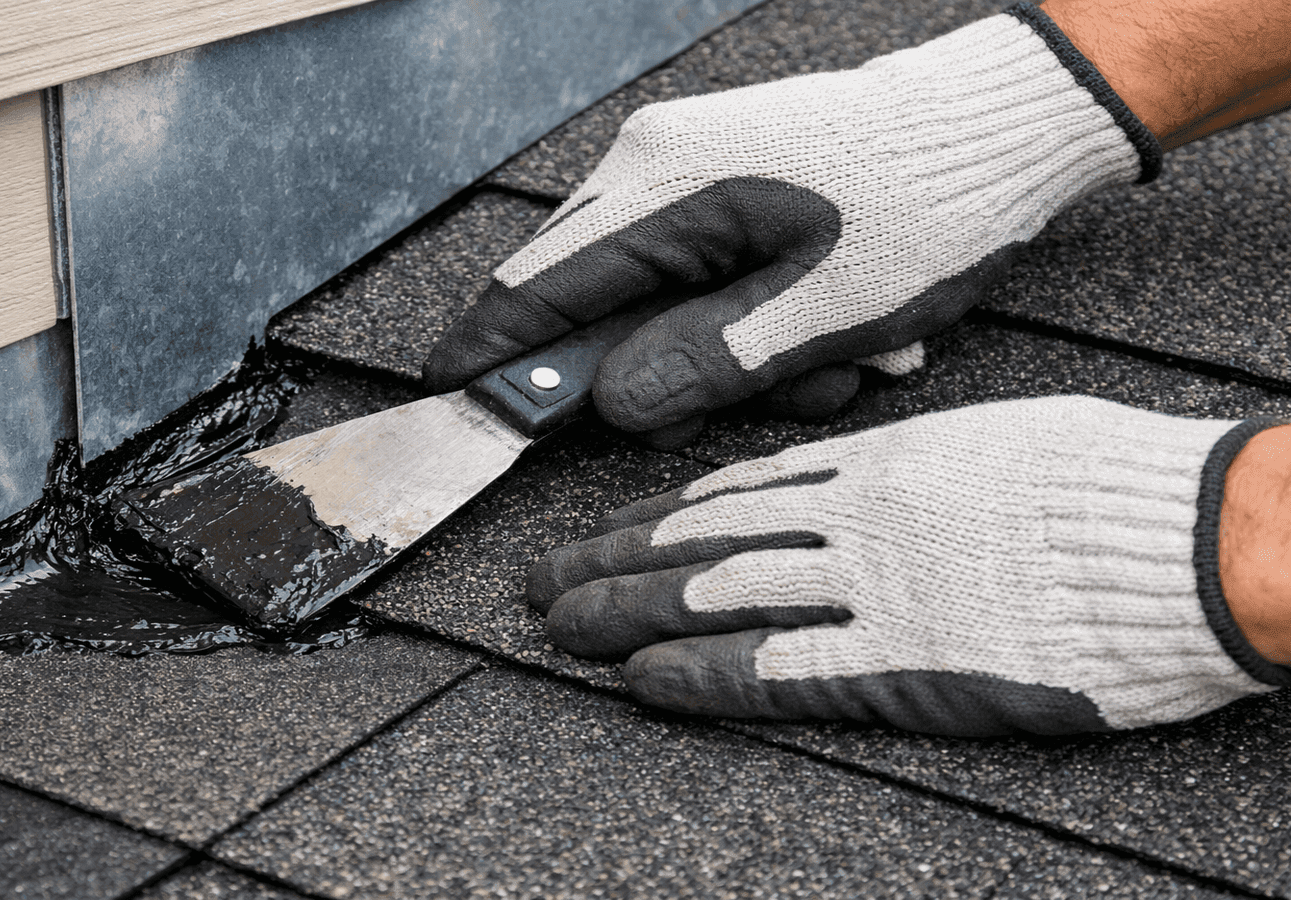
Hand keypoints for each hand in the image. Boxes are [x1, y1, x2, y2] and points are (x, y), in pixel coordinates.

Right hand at [426, 7, 1158, 436]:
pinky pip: (691, 271)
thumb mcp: (822, 313)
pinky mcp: (717, 176)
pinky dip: (742, 319)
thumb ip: (703, 365)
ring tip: (827, 364)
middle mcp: (652, 163)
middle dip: (652, 372)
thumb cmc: (926, 209)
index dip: (490, 355)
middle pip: (584, 295)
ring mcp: (684, 164)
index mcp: (662, 186)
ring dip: (719, 353)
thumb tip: (611, 407)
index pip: (534, 286)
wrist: (1002, 125)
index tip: (452, 403)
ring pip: (645, 294)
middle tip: (749, 399)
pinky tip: (823, 332)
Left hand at [527, 397, 1290, 735]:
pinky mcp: (906, 662)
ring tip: (560, 625)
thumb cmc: (1110, 484)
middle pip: (704, 539)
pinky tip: (643, 681)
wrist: (1194, 540)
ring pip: (717, 596)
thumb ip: (911, 471)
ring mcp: (874, 589)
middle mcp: (856, 519)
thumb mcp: (992, 443)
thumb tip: (861, 483)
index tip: (609, 527)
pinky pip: (781, 668)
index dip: (659, 513)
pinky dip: (703, 675)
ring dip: (626, 612)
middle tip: (542, 578)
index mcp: (880, 463)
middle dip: (612, 558)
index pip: (738, 490)